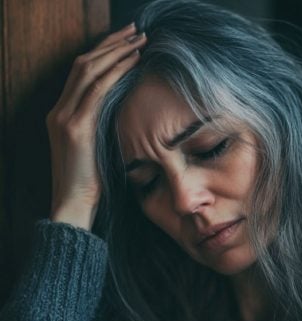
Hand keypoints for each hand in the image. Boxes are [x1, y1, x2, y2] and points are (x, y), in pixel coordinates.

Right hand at [46, 23, 146, 229]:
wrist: (73, 204)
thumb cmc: (88, 180)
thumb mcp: (93, 147)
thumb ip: (99, 125)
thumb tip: (123, 109)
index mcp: (62, 114)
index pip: (81, 72)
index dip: (103, 53)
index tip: (124, 42)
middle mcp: (59, 110)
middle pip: (83, 64)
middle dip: (110, 44)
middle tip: (133, 30)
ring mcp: (65, 117)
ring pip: (88, 71)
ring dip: (115, 52)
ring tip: (137, 40)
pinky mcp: (75, 128)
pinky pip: (96, 91)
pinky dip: (115, 73)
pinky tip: (132, 62)